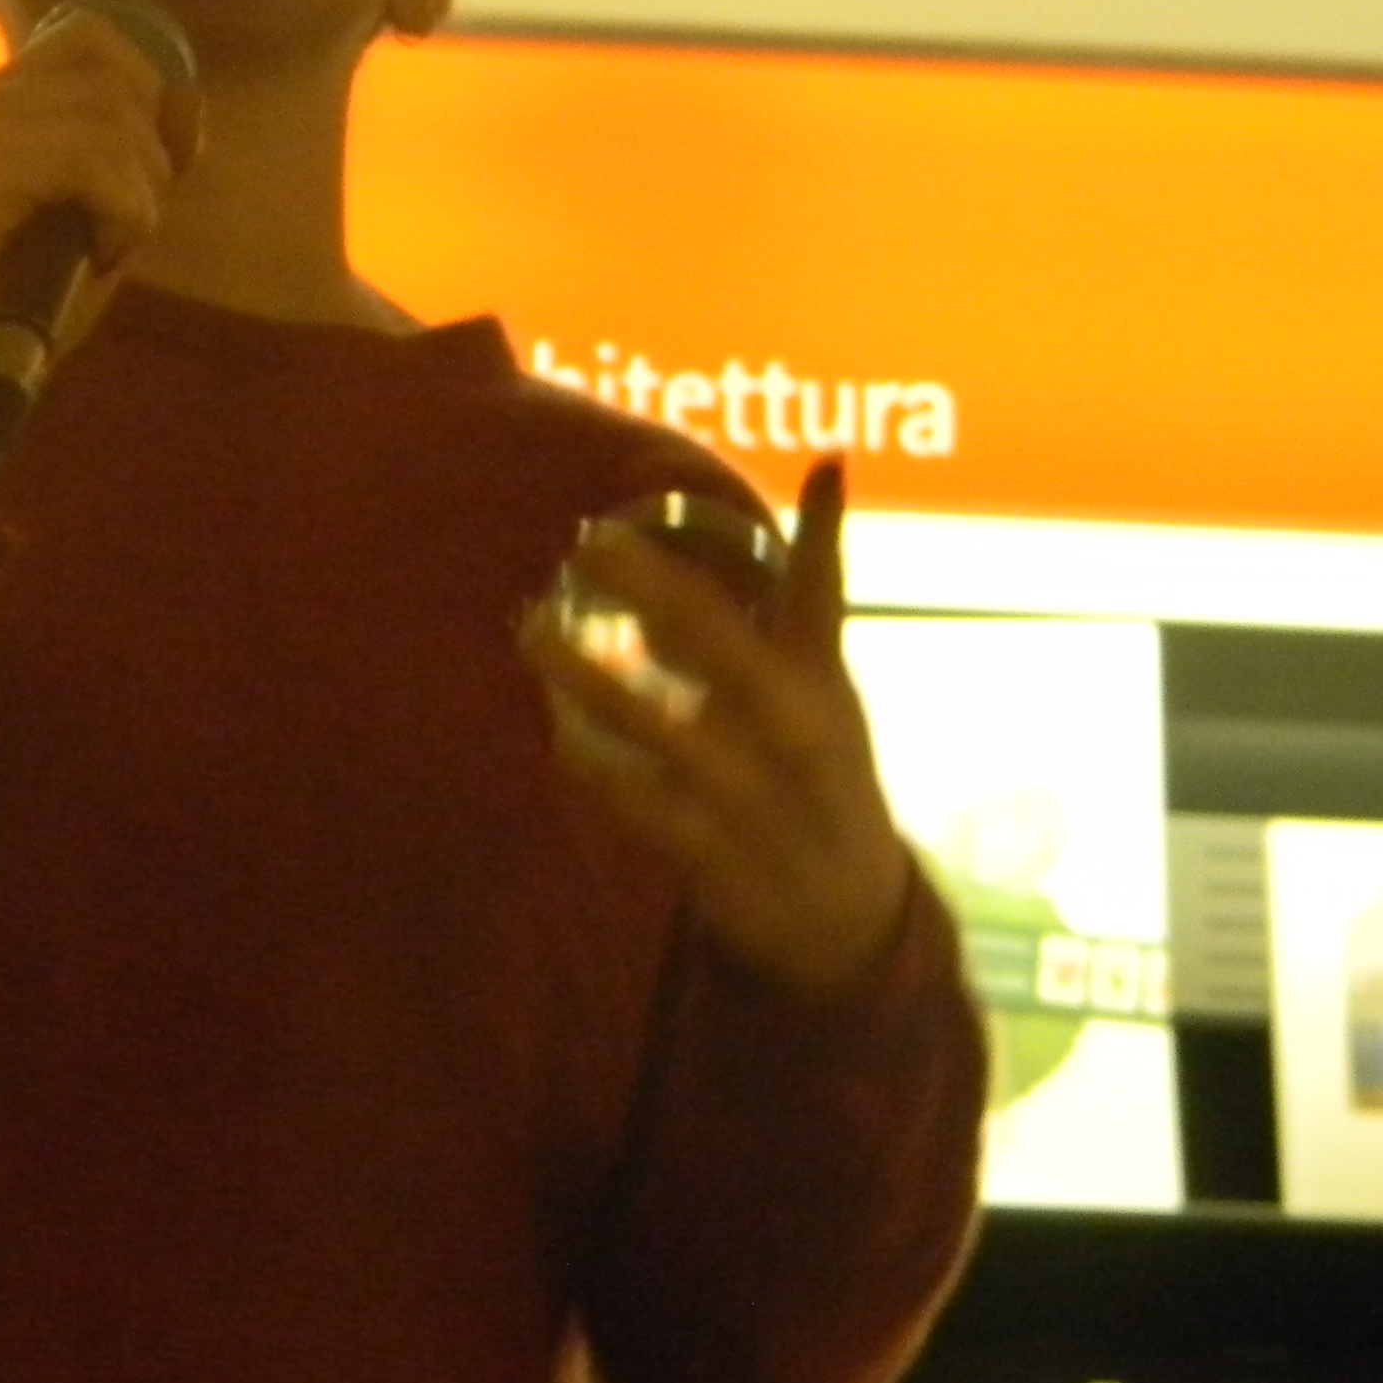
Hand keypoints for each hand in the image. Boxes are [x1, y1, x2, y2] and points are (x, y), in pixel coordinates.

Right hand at [0, 8, 200, 498]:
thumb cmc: (43, 292)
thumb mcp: (108, 201)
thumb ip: (143, 144)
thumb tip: (186, 94)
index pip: (92, 37)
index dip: (148, 91)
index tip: (149, 166)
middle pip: (110, 76)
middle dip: (150, 153)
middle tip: (128, 220)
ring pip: (108, 122)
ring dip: (140, 193)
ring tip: (111, 241)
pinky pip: (90, 164)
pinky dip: (123, 214)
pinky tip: (101, 253)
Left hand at [522, 460, 912, 1002]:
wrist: (851, 916)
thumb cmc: (819, 766)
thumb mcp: (821, 678)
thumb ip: (805, 583)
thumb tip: (801, 475)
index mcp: (823, 682)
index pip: (825, 595)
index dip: (818, 532)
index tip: (800, 465)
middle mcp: (800, 734)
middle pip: (737, 656)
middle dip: (669, 596)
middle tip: (594, 542)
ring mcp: (761, 799)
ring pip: (679, 735)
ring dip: (603, 685)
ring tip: (532, 632)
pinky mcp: (720, 858)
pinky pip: (653, 813)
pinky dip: (605, 775)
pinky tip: (556, 740)